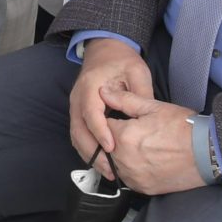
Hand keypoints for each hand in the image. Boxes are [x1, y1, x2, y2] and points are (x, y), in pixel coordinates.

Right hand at [68, 38, 154, 163]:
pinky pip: (78, 135)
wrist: (105, 49)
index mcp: (91, 86)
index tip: (111, 148)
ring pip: (76, 136)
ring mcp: (75, 106)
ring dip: (89, 155)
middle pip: (78, 130)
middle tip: (111, 170)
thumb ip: (140, 94)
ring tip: (108, 172)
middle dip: (93, 152)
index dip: (100, 132)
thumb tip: (146, 120)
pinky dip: (88, 150)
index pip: (91, 112)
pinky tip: (102, 162)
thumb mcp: (137, 71)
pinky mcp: (78, 113)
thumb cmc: (122, 60)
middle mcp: (78, 98)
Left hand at [96, 97, 208, 195]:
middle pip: (106, 148)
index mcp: (125, 137)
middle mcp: (125, 160)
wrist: (207, 153)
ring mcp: (134, 177)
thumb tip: (104, 92)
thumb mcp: (154, 107)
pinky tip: (142, 160)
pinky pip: (127, 179)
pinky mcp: (143, 188)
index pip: (103, 127)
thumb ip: (124, 100)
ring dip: (120, 156)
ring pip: (114, 165)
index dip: (110, 120)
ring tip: (138, 147)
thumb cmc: (183, 128)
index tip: (120, 119)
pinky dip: (130, 170)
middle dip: (113, 139)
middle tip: (133, 133)